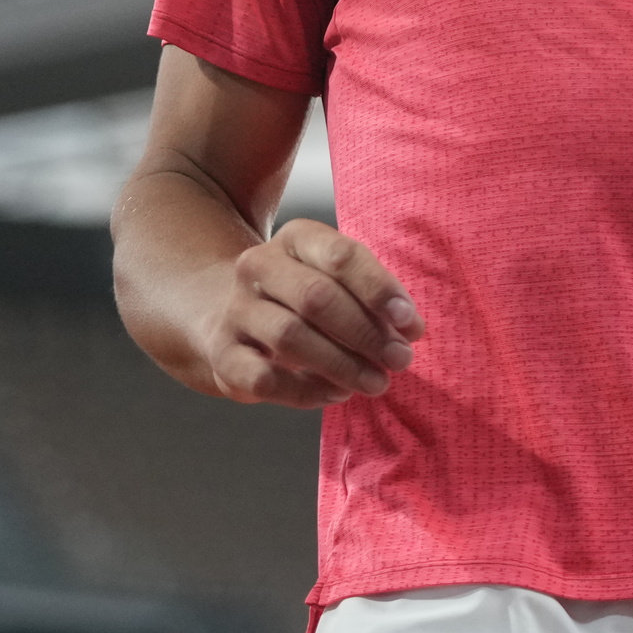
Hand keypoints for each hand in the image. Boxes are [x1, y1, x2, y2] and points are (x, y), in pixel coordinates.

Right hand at [197, 218, 422, 407]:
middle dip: (365, 333)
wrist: (233, 319)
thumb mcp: (336, 282)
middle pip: (316, 297)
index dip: (378, 289)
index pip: (339, 255)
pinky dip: (306, 392)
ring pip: (290, 337)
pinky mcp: (223, 354)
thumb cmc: (303, 300)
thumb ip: (374, 299)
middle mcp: (259, 266)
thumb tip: (410, 329)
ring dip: (342, 365)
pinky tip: (336, 394)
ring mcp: (236, 310)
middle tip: (399, 360)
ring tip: (376, 382)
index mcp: (295, 238)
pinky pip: (264, 379)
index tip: (408, 321)